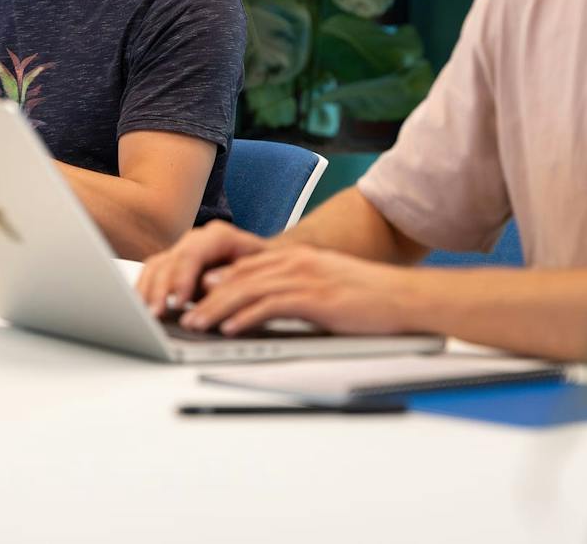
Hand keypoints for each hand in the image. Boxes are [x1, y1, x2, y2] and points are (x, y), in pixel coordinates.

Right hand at [136, 220, 271, 315]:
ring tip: (144, 317)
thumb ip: (232, 281)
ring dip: (147, 293)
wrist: (268, 263)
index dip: (182, 278)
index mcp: (219, 236)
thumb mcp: (258, 274)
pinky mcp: (175, 267)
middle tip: (154, 315)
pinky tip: (141, 310)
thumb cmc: (266, 269)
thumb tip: (210, 293)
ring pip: (156, 267)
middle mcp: (196, 240)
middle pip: (170, 261)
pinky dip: (145, 292)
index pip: (192, 254)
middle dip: (160, 290)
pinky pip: (152, 275)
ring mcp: (183, 251)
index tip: (179, 301)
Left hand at [177, 245, 418, 336]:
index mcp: (298, 258)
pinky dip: (245, 316)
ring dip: (216, 308)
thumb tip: (267, 308)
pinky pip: (270, 305)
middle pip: (239, 276)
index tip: (192, 296)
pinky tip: (229, 328)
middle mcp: (297, 261)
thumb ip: (296, 291)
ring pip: (248, 289)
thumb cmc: (369, 298)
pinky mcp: (315, 297)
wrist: (404, 297)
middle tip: (183, 312)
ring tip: (195, 323)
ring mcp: (305, 277)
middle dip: (206, 295)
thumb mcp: (326, 287)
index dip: (216, 281)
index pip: (246, 266)